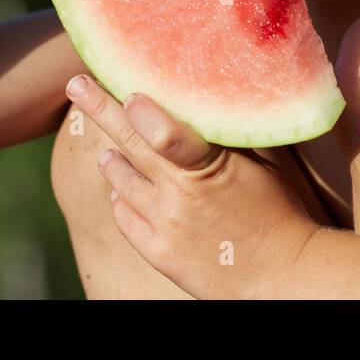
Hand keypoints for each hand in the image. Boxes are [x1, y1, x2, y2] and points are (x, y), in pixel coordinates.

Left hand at [64, 74, 320, 299]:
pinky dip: (119, 196)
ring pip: (120, 180)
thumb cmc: (281, 211)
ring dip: (110, 156)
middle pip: (130, 144)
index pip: (167, 134)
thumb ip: (237, 132)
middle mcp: (179, 195)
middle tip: (77, 84)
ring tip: (105, 145)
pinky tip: (121, 187)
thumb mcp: (268, 163)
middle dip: (100, 108)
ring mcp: (165, 224)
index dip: (143, 111)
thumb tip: (219, 96)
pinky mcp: (157, 252)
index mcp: (210, 168)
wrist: (282, 275)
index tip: (125, 88)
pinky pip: (123, 217)